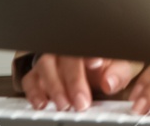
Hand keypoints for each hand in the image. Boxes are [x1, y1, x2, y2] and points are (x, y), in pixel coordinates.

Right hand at [21, 55, 140, 110]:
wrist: (90, 70)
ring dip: (54, 87)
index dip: (91, 54)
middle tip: (81, 102)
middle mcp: (67, 50)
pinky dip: (34, 92)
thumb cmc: (105, 67)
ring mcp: (50, 60)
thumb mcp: (119, 69)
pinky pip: (30, 80)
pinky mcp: (37, 74)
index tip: (96, 64)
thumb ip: (118, 74)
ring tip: (64, 105)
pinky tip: (42, 104)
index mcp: (90, 45)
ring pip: (46, 66)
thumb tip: (109, 83)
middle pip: (66, 58)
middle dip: (74, 81)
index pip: (88, 45)